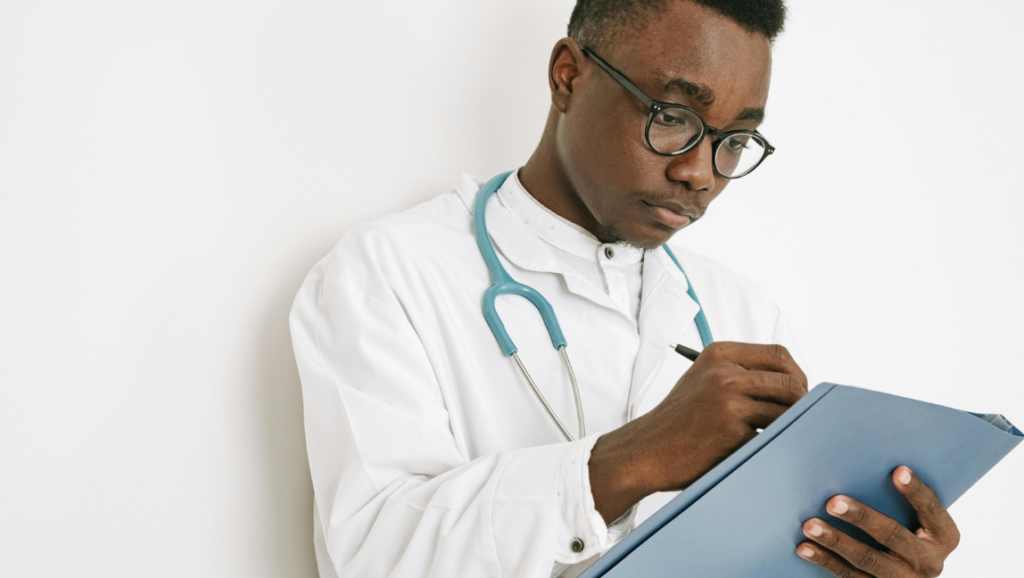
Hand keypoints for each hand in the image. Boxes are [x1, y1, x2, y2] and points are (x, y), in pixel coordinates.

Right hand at [589, 341, 806, 522]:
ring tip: (775, 437)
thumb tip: (794, 384)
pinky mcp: (732, 432)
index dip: (796, 375)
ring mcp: (728, 402)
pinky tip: (757, 451)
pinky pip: (771, 438)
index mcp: (719, 354)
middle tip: (796, 421)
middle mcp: (723, 373)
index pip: (779, 355)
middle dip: (800, 404)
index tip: (797, 393)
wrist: (647, 450)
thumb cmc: (679, 420)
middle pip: (790, 383)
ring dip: (787, 428)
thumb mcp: (704, 379)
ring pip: (786, 412)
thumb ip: (741, 373)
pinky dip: (770, 446)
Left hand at [797, 466, 959, 576]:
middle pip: (893, 536)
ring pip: (867, 559)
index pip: (931, 510)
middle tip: (833, 502)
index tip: (897, 470)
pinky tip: (804, 548)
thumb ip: (904, 496)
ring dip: (835, 541)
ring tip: (810, 525)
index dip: (915, 491)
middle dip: (862, 518)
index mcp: (944, 536)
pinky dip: (824, 560)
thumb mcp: (919, 516)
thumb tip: (872, 458)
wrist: (909, 572)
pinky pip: (849, 576)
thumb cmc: (910, 527)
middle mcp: (929, 562)